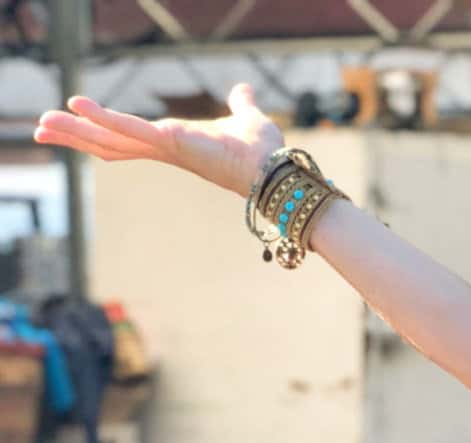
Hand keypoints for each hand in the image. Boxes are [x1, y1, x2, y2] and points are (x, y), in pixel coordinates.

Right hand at [33, 83, 280, 198]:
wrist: (277, 170)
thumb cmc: (262, 151)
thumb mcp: (244, 117)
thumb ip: (240, 104)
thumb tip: (243, 91)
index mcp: (173, 141)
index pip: (127, 138)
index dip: (98, 132)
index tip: (71, 124)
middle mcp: (163, 148)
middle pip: (109, 144)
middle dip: (74, 137)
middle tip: (40, 132)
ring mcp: (164, 147)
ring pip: (111, 140)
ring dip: (76, 131)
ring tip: (42, 125)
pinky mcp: (170, 142)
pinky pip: (130, 129)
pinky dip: (104, 117)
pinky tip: (76, 105)